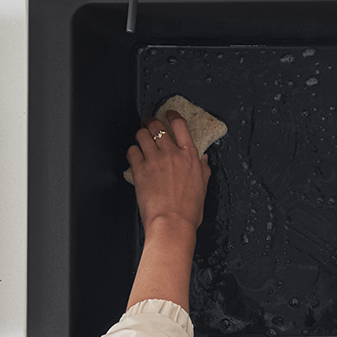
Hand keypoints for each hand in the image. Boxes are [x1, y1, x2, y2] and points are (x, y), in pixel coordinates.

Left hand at [126, 111, 209, 237]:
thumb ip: (203, 170)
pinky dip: (132, 151)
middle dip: (150, 122)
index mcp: (190, 156)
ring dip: (140, 135)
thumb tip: (204, 160)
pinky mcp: (140, 169)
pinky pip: (132, 150)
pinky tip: (135, 156)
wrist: (172, 223)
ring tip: (140, 140)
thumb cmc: (188, 211)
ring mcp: (154, 159)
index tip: (168, 113)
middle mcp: (171, 153)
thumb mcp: (202, 188)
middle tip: (148, 124)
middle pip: (157, 125)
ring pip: (141, 134)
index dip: (172, 114)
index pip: (180, 125)